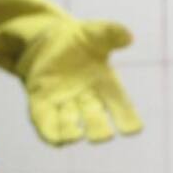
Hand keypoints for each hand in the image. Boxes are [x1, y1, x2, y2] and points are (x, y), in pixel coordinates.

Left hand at [0, 0, 142, 145]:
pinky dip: (51, 134)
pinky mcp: (41, 104)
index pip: (122, 108)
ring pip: (70, 127)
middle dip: (98, 128)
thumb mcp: (95, 32)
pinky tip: (57, 140)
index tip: (131, 129)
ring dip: (72, 133)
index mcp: (106, 86)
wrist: (46, 41)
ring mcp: (63, 104)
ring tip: (76, 135)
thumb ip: (111, 33)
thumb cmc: (78, 40)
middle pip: (96, 122)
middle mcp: (86, 100)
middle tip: (100, 130)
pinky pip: (45, 124)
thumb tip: (128, 37)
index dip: (128, 120)